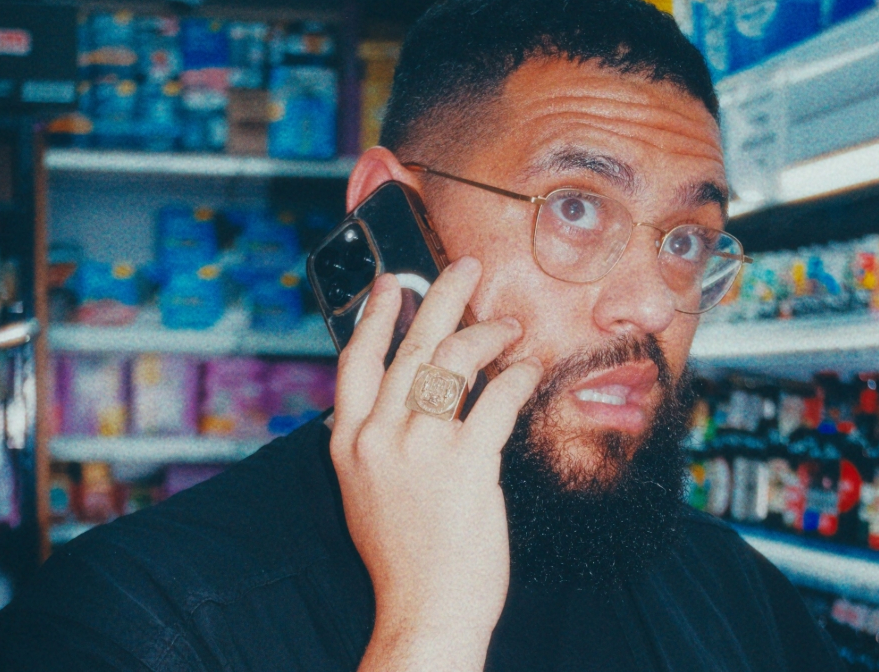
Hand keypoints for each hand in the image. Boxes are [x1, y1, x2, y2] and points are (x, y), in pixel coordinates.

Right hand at [331, 257, 542, 671]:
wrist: (425, 610)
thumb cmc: (405, 558)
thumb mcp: (366, 494)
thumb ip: (375, 444)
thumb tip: (402, 399)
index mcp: (348, 443)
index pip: (355, 360)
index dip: (374, 314)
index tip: (390, 283)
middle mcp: (378, 436)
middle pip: (411, 344)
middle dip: (443, 295)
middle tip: (466, 267)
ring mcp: (420, 447)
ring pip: (456, 360)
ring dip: (489, 333)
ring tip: (511, 326)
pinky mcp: (466, 462)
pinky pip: (498, 397)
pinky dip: (519, 376)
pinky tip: (530, 369)